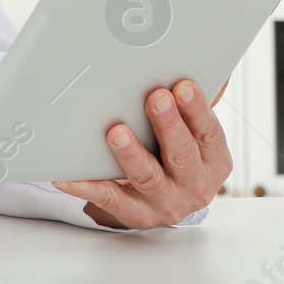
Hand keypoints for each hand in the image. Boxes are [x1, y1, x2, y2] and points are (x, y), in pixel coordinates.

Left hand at [52, 78, 230, 229]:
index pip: (210, 134)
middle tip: (155, 98)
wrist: (164, 202)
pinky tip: (68, 173)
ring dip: (131, 154)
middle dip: (168, 125)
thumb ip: (198, 105)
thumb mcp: (197, 136)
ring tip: (116, 131)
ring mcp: (164, 203)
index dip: (198, 110)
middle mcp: (194, 186)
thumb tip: (216, 68)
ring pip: (147, 177)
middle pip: (182, 154)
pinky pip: (108, 198)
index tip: (183, 86)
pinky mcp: (135, 214)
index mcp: (213, 162)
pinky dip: (86, 185)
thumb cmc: (179, 157)